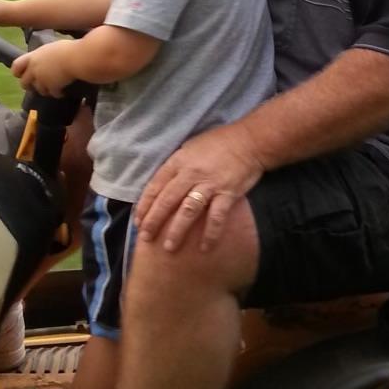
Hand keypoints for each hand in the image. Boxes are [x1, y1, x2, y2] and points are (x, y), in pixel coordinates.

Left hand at [10, 38, 78, 97]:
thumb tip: (49, 56)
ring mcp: (42, 80)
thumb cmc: (68, 48)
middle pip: (24, 83)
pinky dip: (57, 94)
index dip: (17, 72)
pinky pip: (52, 94)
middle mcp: (34, 69)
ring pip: (38, 90)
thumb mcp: (53, 47)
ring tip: (53, 88)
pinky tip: (63, 92)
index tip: (21, 74)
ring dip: (45, 90)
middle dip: (30, 85)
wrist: (76, 58)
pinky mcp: (52, 88)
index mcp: (33, 57)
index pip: (16, 66)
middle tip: (37, 85)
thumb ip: (46, 54)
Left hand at [135, 123, 264, 253]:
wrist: (250, 140)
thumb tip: (163, 184)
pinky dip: (210, 233)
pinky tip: (204, 248)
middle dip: (154, 221)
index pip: (156, 185)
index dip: (145, 205)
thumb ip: (177, 165)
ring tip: (169, 247)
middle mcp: (191, 173)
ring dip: (177, 230)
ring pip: (188, 211)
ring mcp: (209, 184)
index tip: (138, 221)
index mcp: (179, 161)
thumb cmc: (219, 142)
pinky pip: (216, 217)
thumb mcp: (191, 147)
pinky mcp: (227, 193)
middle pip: (167, 200)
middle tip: (146, 238)